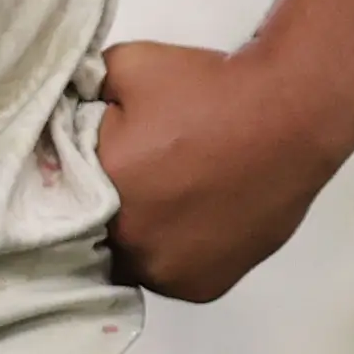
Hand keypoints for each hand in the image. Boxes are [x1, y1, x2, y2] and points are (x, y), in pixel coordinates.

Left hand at [95, 39, 353, 301]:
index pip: (62, 199)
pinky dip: (179, 252)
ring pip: (135, 260)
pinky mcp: (204, 288)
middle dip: (109, 209)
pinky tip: (198, 216)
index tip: (101, 162)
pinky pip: (173, 274)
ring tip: (173, 196)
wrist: (292, 113)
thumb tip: (71, 110)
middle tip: (139, 176)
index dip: (78, 182)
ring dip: (143, 237)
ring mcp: (167, 274)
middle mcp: (129, 246)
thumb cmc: (208, 87)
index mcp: (101, 192)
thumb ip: (86, 93)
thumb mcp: (128, 65)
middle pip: (97, 235)